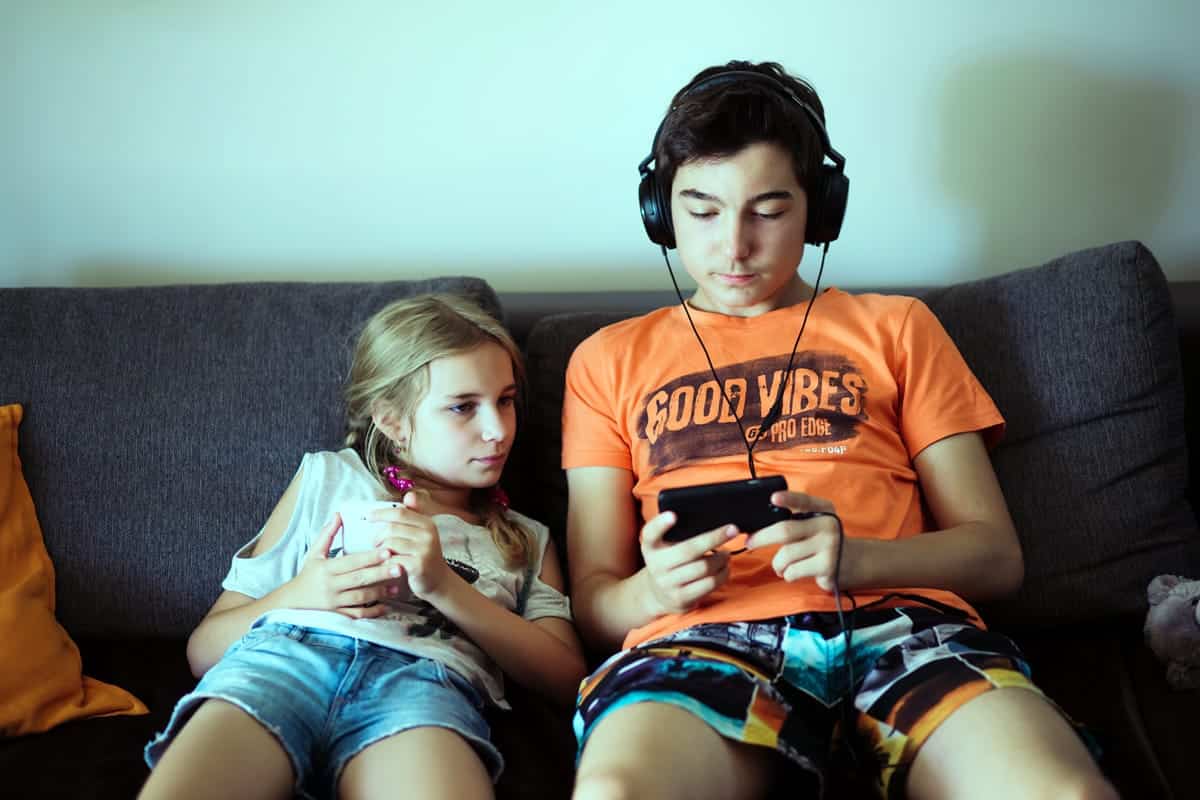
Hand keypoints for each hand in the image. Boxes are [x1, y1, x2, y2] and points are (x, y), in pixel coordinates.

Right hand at [282, 514, 406, 617]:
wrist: (292, 602)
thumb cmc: (307, 574)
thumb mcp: (314, 553)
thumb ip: (328, 534)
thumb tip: (339, 514)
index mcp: (327, 569)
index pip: (352, 562)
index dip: (370, 557)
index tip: (387, 551)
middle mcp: (331, 586)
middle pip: (359, 580)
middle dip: (380, 574)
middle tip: (399, 568)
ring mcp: (335, 602)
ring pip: (361, 598)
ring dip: (380, 593)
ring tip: (396, 587)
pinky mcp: (338, 615)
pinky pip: (357, 615)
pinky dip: (373, 612)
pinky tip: (386, 606)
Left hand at [372, 491, 454, 598]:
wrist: (438, 581)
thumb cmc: (423, 556)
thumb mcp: (422, 533)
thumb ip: (413, 515)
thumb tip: (410, 495)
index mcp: (427, 523)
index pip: (400, 512)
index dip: (381, 513)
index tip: (368, 517)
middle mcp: (428, 534)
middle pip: (391, 528)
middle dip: (378, 536)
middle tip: (374, 544)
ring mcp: (424, 549)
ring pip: (390, 543)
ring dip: (380, 551)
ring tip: (381, 555)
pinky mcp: (418, 565)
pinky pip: (392, 559)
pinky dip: (385, 563)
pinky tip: (386, 566)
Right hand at [639, 511, 737, 614]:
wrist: (658, 593)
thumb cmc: (669, 561)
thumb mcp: (664, 546)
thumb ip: (678, 534)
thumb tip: (712, 523)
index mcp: (650, 547)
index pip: (650, 533)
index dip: (661, 524)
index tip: (673, 515)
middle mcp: (656, 565)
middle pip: (688, 550)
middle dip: (714, 538)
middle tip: (732, 529)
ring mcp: (668, 584)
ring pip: (703, 568)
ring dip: (721, 559)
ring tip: (726, 553)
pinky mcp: (682, 598)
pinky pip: (709, 584)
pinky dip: (722, 574)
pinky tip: (724, 567)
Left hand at [744, 491, 855, 591]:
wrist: (857, 561)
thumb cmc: (823, 540)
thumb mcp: (816, 522)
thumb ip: (795, 519)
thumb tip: (759, 527)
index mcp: (823, 509)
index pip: (804, 500)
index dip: (788, 499)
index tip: (773, 497)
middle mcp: (827, 524)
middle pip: (785, 531)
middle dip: (762, 538)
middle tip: (750, 542)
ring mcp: (829, 546)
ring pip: (786, 555)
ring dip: (777, 563)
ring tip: (780, 565)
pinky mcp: (827, 566)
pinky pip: (794, 571)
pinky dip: (787, 574)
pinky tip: (792, 573)